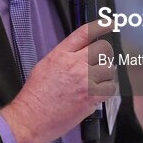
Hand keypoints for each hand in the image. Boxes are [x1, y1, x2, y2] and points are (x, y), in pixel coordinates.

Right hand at [0, 20, 115, 142]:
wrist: (32, 118)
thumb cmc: (35, 95)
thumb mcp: (45, 65)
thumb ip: (64, 56)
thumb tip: (80, 52)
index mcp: (61, 54)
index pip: (85, 33)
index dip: (100, 26)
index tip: (109, 24)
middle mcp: (75, 64)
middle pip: (103, 49)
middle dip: (104, 55)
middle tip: (100, 63)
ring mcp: (85, 80)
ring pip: (109, 69)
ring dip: (106, 74)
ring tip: (97, 80)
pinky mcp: (92, 97)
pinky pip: (110, 87)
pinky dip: (107, 89)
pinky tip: (98, 92)